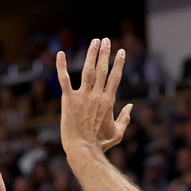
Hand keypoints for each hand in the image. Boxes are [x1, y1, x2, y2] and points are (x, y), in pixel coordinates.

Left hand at [56, 38, 132, 152]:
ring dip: (91, 54)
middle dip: (105, 53)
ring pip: (88, 70)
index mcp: (108, 101)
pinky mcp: (68, 100)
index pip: (115, 77)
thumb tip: (131, 107)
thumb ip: (125, 119)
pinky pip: (64, 80)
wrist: (83, 150)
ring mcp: (82, 97)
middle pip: (103, 70)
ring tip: (94, 42)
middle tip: (106, 40)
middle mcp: (96, 96)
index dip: (118, 63)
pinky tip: (59, 54)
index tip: (121, 51)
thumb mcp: (118, 133)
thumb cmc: (100, 144)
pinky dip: (61, 66)